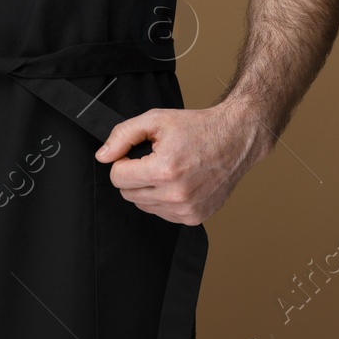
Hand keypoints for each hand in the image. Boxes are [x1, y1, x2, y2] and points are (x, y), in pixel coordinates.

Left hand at [93, 97, 272, 224]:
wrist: (235, 139)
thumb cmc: (197, 128)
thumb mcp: (156, 120)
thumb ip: (123, 135)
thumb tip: (103, 156)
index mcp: (164, 170)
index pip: (118, 177)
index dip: (121, 162)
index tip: (133, 154)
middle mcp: (176, 194)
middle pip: (128, 193)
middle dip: (133, 175)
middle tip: (152, 159)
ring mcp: (186, 209)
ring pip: (143, 205)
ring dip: (147, 188)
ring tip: (167, 169)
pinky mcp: (194, 217)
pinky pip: (162, 213)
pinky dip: (163, 199)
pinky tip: (178, 181)